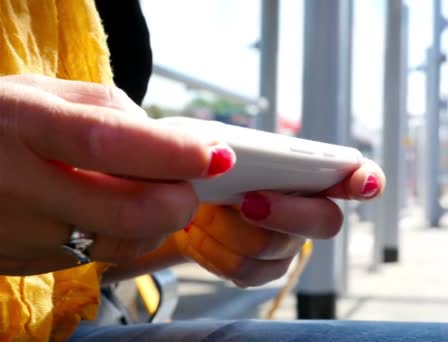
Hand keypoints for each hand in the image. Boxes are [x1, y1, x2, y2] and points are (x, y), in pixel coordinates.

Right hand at [0, 74, 235, 275]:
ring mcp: (22, 236)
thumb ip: (110, 110)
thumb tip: (166, 143)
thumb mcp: (42, 93)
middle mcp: (19, 189)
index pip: (107, 143)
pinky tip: (108, 209)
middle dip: (179, 201)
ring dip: (157, 221)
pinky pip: (99, 255)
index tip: (214, 154)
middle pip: (128, 213)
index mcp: (23, 127)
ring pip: (122, 244)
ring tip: (148, 190)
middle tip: (189, 180)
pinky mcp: (27, 265)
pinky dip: (123, 234)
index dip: (172, 153)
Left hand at [175, 159, 384, 286]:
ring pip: (275, 247)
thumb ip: (209, 140)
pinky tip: (199, 235)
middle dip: (288, 213)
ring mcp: (288, 243)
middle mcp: (307, 208)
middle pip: (326, 222)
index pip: (353, 173)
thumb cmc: (195, 165)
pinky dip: (215, 252)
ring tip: (201, 211)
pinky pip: (249, 272)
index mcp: (305, 170)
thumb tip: (223, 157)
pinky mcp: (263, 269)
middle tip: (247, 201)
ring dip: (229, 229)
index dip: (367, 180)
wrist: (172, 205)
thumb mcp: (196, 139)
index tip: (364, 184)